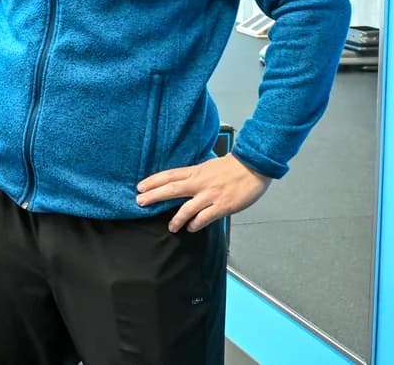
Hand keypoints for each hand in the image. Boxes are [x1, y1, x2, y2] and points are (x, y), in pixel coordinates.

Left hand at [136, 155, 271, 231]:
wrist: (254, 166)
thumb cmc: (234, 166)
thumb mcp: (210, 166)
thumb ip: (198, 175)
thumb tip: (186, 183)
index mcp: (197, 171)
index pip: (170, 175)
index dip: (153, 181)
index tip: (140, 186)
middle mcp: (200, 183)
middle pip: (171, 189)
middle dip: (154, 196)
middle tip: (140, 202)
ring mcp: (210, 195)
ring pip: (186, 208)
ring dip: (176, 219)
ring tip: (171, 227)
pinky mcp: (221, 206)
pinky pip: (204, 217)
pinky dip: (195, 224)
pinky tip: (191, 228)